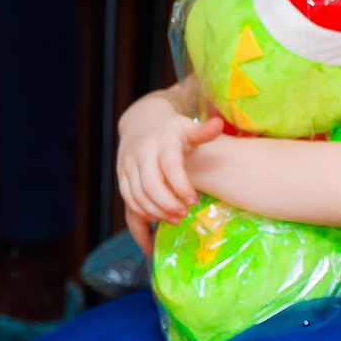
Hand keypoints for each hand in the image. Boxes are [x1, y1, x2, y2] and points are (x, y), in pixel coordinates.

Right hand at [116, 90, 222, 230]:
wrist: (142, 122)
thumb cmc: (173, 131)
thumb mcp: (188, 128)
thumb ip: (203, 132)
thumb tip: (219, 124)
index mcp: (164, 141)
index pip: (170, 166)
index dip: (181, 186)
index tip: (193, 201)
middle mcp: (143, 152)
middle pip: (151, 184)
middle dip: (168, 204)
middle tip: (184, 214)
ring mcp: (129, 164)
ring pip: (138, 193)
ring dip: (156, 210)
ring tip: (175, 218)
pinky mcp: (121, 174)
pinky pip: (128, 196)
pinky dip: (142, 210)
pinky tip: (157, 217)